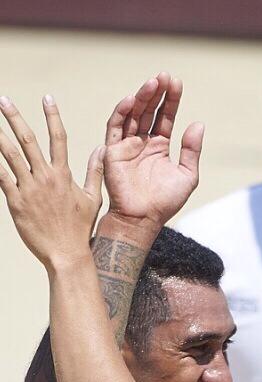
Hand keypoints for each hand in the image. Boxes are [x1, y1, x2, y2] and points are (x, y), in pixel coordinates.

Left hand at [0, 95, 102, 269]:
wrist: (67, 254)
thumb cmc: (79, 229)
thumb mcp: (93, 199)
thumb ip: (95, 172)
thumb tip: (101, 150)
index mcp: (64, 175)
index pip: (59, 138)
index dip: (53, 116)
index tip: (47, 98)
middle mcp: (46, 177)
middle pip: (28, 140)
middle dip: (15, 117)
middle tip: (4, 100)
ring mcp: (30, 189)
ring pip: (11, 155)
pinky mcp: (16, 202)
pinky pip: (1, 177)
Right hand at [102, 74, 203, 230]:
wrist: (143, 219)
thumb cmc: (165, 202)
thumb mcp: (187, 176)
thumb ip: (192, 151)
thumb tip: (198, 124)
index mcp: (159, 147)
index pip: (165, 117)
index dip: (171, 101)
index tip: (177, 83)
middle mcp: (142, 143)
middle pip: (149, 111)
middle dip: (157, 93)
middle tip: (165, 77)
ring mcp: (127, 145)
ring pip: (133, 114)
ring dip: (142, 97)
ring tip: (153, 83)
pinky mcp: (113, 151)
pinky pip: (115, 127)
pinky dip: (121, 112)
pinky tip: (131, 100)